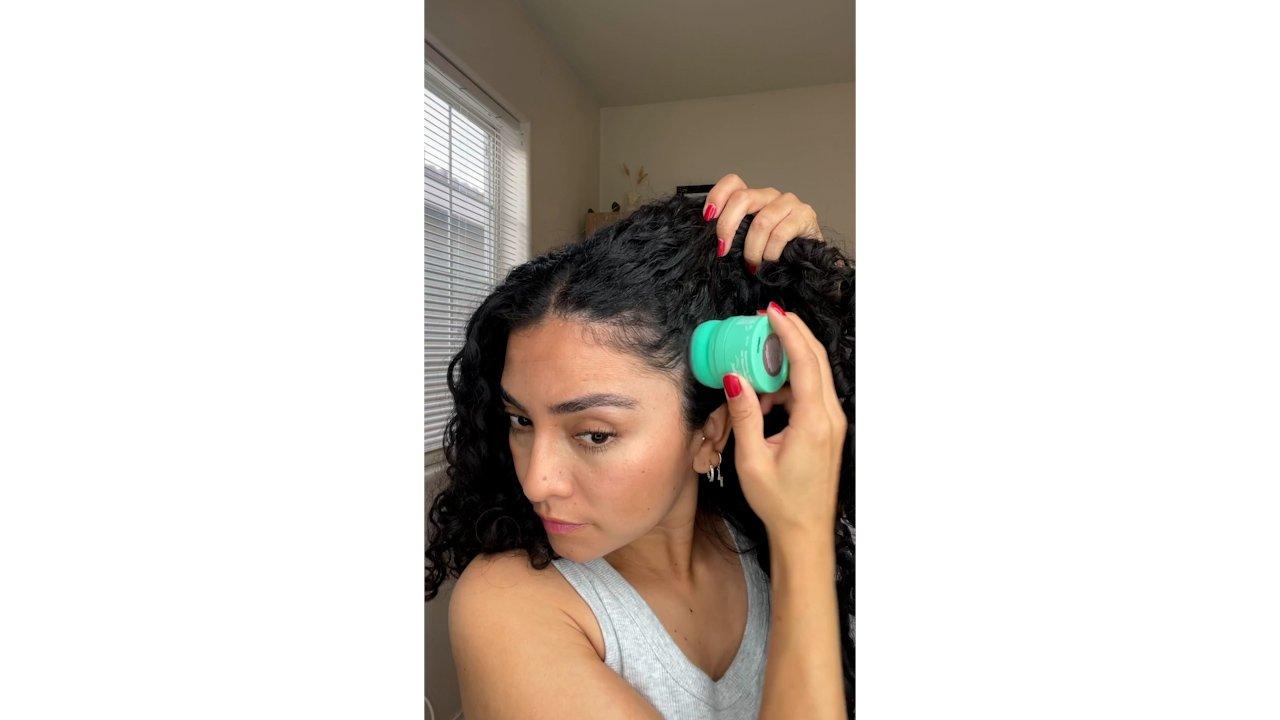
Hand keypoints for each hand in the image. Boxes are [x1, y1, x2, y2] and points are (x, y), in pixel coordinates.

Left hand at [700, 173, 824, 274]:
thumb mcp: (748, 242)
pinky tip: (770, 262)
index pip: (733, 183)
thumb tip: (711, 244)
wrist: (809, 261)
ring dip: (752, 249)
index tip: (708, 218)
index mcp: (754, 198)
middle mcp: (770, 196)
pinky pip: (780, 233)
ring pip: (761, 221)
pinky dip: (770, 252)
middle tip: (723, 250)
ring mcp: (788, 203)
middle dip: (727, 226)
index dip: (717, 196)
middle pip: (742, 199)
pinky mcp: (804, 215)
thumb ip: (734, 235)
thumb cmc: (776, 252)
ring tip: (752, 265)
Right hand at [720, 302, 846, 540]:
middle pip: (815, 360)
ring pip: (812, 376)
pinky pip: (809, 395)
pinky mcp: (827, 429)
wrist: (804, 531)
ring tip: (753, 375)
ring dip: (784, 367)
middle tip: (764, 320)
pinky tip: (764, 403)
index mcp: (814, 422)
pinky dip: (787, 388)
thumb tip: (735, 378)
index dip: (789, 332)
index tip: (771, 312)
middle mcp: (829, 417)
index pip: (806, 362)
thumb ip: (745, 415)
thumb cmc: (779, 502)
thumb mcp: (752, 459)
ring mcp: (832, 423)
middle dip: (791, 335)